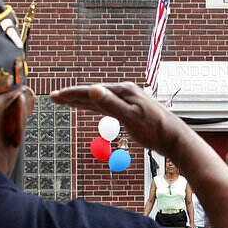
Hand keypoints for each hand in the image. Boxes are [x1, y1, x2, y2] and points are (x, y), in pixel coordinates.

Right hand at [50, 82, 188, 155]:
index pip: (91, 92)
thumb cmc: (154, 130)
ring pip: (99, 99)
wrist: (174, 138)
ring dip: (82, 100)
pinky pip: (107, 106)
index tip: (54, 96)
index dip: (71, 94)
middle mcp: (124, 92)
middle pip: (93, 93)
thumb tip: (93, 90)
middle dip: (72, 96)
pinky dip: (95, 106)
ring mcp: (128, 100)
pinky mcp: (130, 109)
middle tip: (53, 97)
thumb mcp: (130, 118)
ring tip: (65, 101)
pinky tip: (91, 106)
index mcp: (123, 91)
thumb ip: (111, 104)